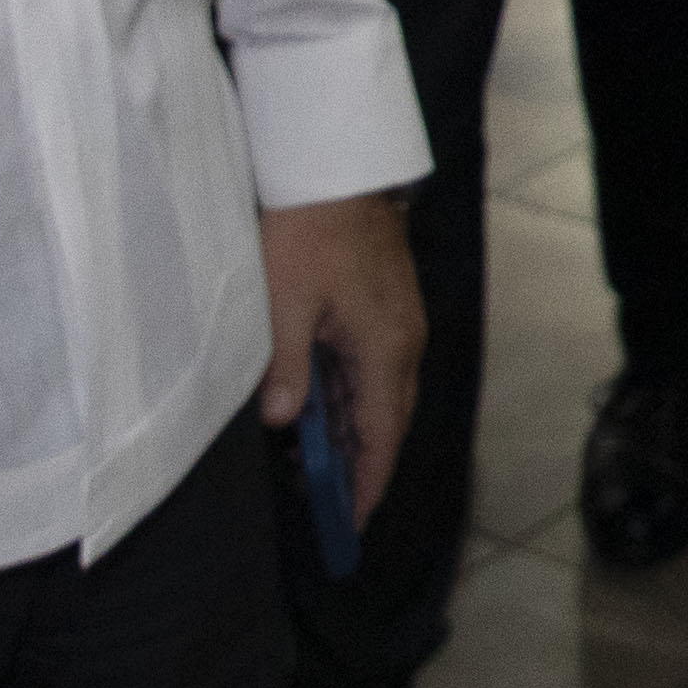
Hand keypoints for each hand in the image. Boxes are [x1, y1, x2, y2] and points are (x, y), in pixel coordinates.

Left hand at [256, 189, 426, 524]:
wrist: (333, 162)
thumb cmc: (307, 228)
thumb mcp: (283, 303)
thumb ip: (286, 370)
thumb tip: (286, 423)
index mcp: (386, 349)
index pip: (381, 437)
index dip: (366, 485)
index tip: (349, 525)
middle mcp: (404, 341)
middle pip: (387, 420)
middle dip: (359, 466)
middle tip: (325, 506)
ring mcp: (399, 320)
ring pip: (380, 393)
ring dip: (352, 429)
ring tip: (313, 462)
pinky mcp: (386, 304)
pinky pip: (373, 366)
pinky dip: (350, 395)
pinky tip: (318, 403)